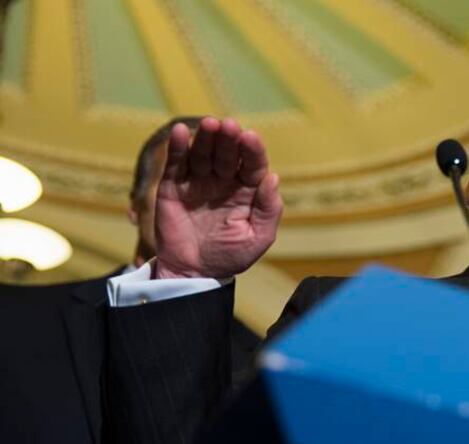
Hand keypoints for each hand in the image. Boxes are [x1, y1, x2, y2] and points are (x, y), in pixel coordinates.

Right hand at [153, 117, 282, 279]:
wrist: (193, 273)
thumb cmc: (230, 256)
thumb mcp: (257, 238)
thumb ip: (268, 210)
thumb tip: (274, 178)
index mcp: (247, 191)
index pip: (252, 165)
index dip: (252, 150)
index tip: (250, 137)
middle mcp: (223, 181)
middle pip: (227, 153)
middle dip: (228, 139)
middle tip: (228, 125)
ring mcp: (198, 181)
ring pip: (203, 153)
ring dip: (205, 137)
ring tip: (209, 124)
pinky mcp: (174, 186)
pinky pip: (176, 163)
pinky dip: (177, 147)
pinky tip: (180, 132)